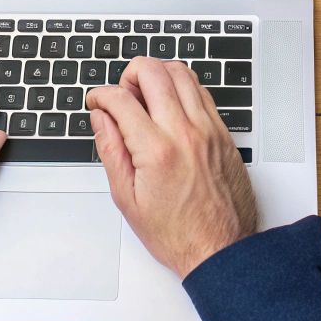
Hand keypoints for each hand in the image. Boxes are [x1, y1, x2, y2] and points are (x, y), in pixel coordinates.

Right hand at [87, 56, 257, 277]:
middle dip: (128, 74)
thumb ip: (111, 151)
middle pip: (153, 71)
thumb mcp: (127, 199)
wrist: (220, 249)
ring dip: (157, 75)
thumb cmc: (176, 233)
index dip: (100, 95)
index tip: (96, 102)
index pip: (120, 99)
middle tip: (121, 95)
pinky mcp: (224, 133)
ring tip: (145, 97)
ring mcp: (209, 130)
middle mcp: (186, 133)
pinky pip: (203, 91)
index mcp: (156, 151)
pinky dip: (182, 88)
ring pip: (182, 73)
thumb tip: (101, 118)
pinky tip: (170, 107)